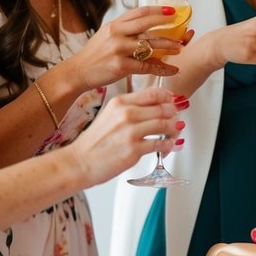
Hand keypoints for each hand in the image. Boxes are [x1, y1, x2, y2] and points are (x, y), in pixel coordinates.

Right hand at [56, 5, 181, 92]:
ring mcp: (119, 49)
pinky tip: (172, 69)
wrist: (77, 72)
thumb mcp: (105, 36)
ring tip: (180, 47)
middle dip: (166, 23)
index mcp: (114, 25)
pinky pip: (147, 66)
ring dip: (168, 46)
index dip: (157, 10)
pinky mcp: (121, 66)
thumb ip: (123, 30)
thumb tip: (144, 27)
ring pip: (150, 45)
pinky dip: (162, 68)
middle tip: (181, 25)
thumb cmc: (93, 56)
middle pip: (147, 24)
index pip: (139, 12)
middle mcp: (116, 34)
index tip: (171, 10)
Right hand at [68, 86, 182, 186]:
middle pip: (163, 108)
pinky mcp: (134, 149)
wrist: (79, 162)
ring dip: (174, 129)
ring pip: (165, 124)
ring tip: (175, 132)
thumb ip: (131, 109)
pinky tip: (169, 145)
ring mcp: (130, 132)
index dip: (168, 97)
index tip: (173, 102)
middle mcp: (126, 114)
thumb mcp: (110, 116)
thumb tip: (155, 107)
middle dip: (174, 113)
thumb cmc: (95, 142)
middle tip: (177, 118)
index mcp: (120, 102)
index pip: (153, 93)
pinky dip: (169, 145)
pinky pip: (160, 144)